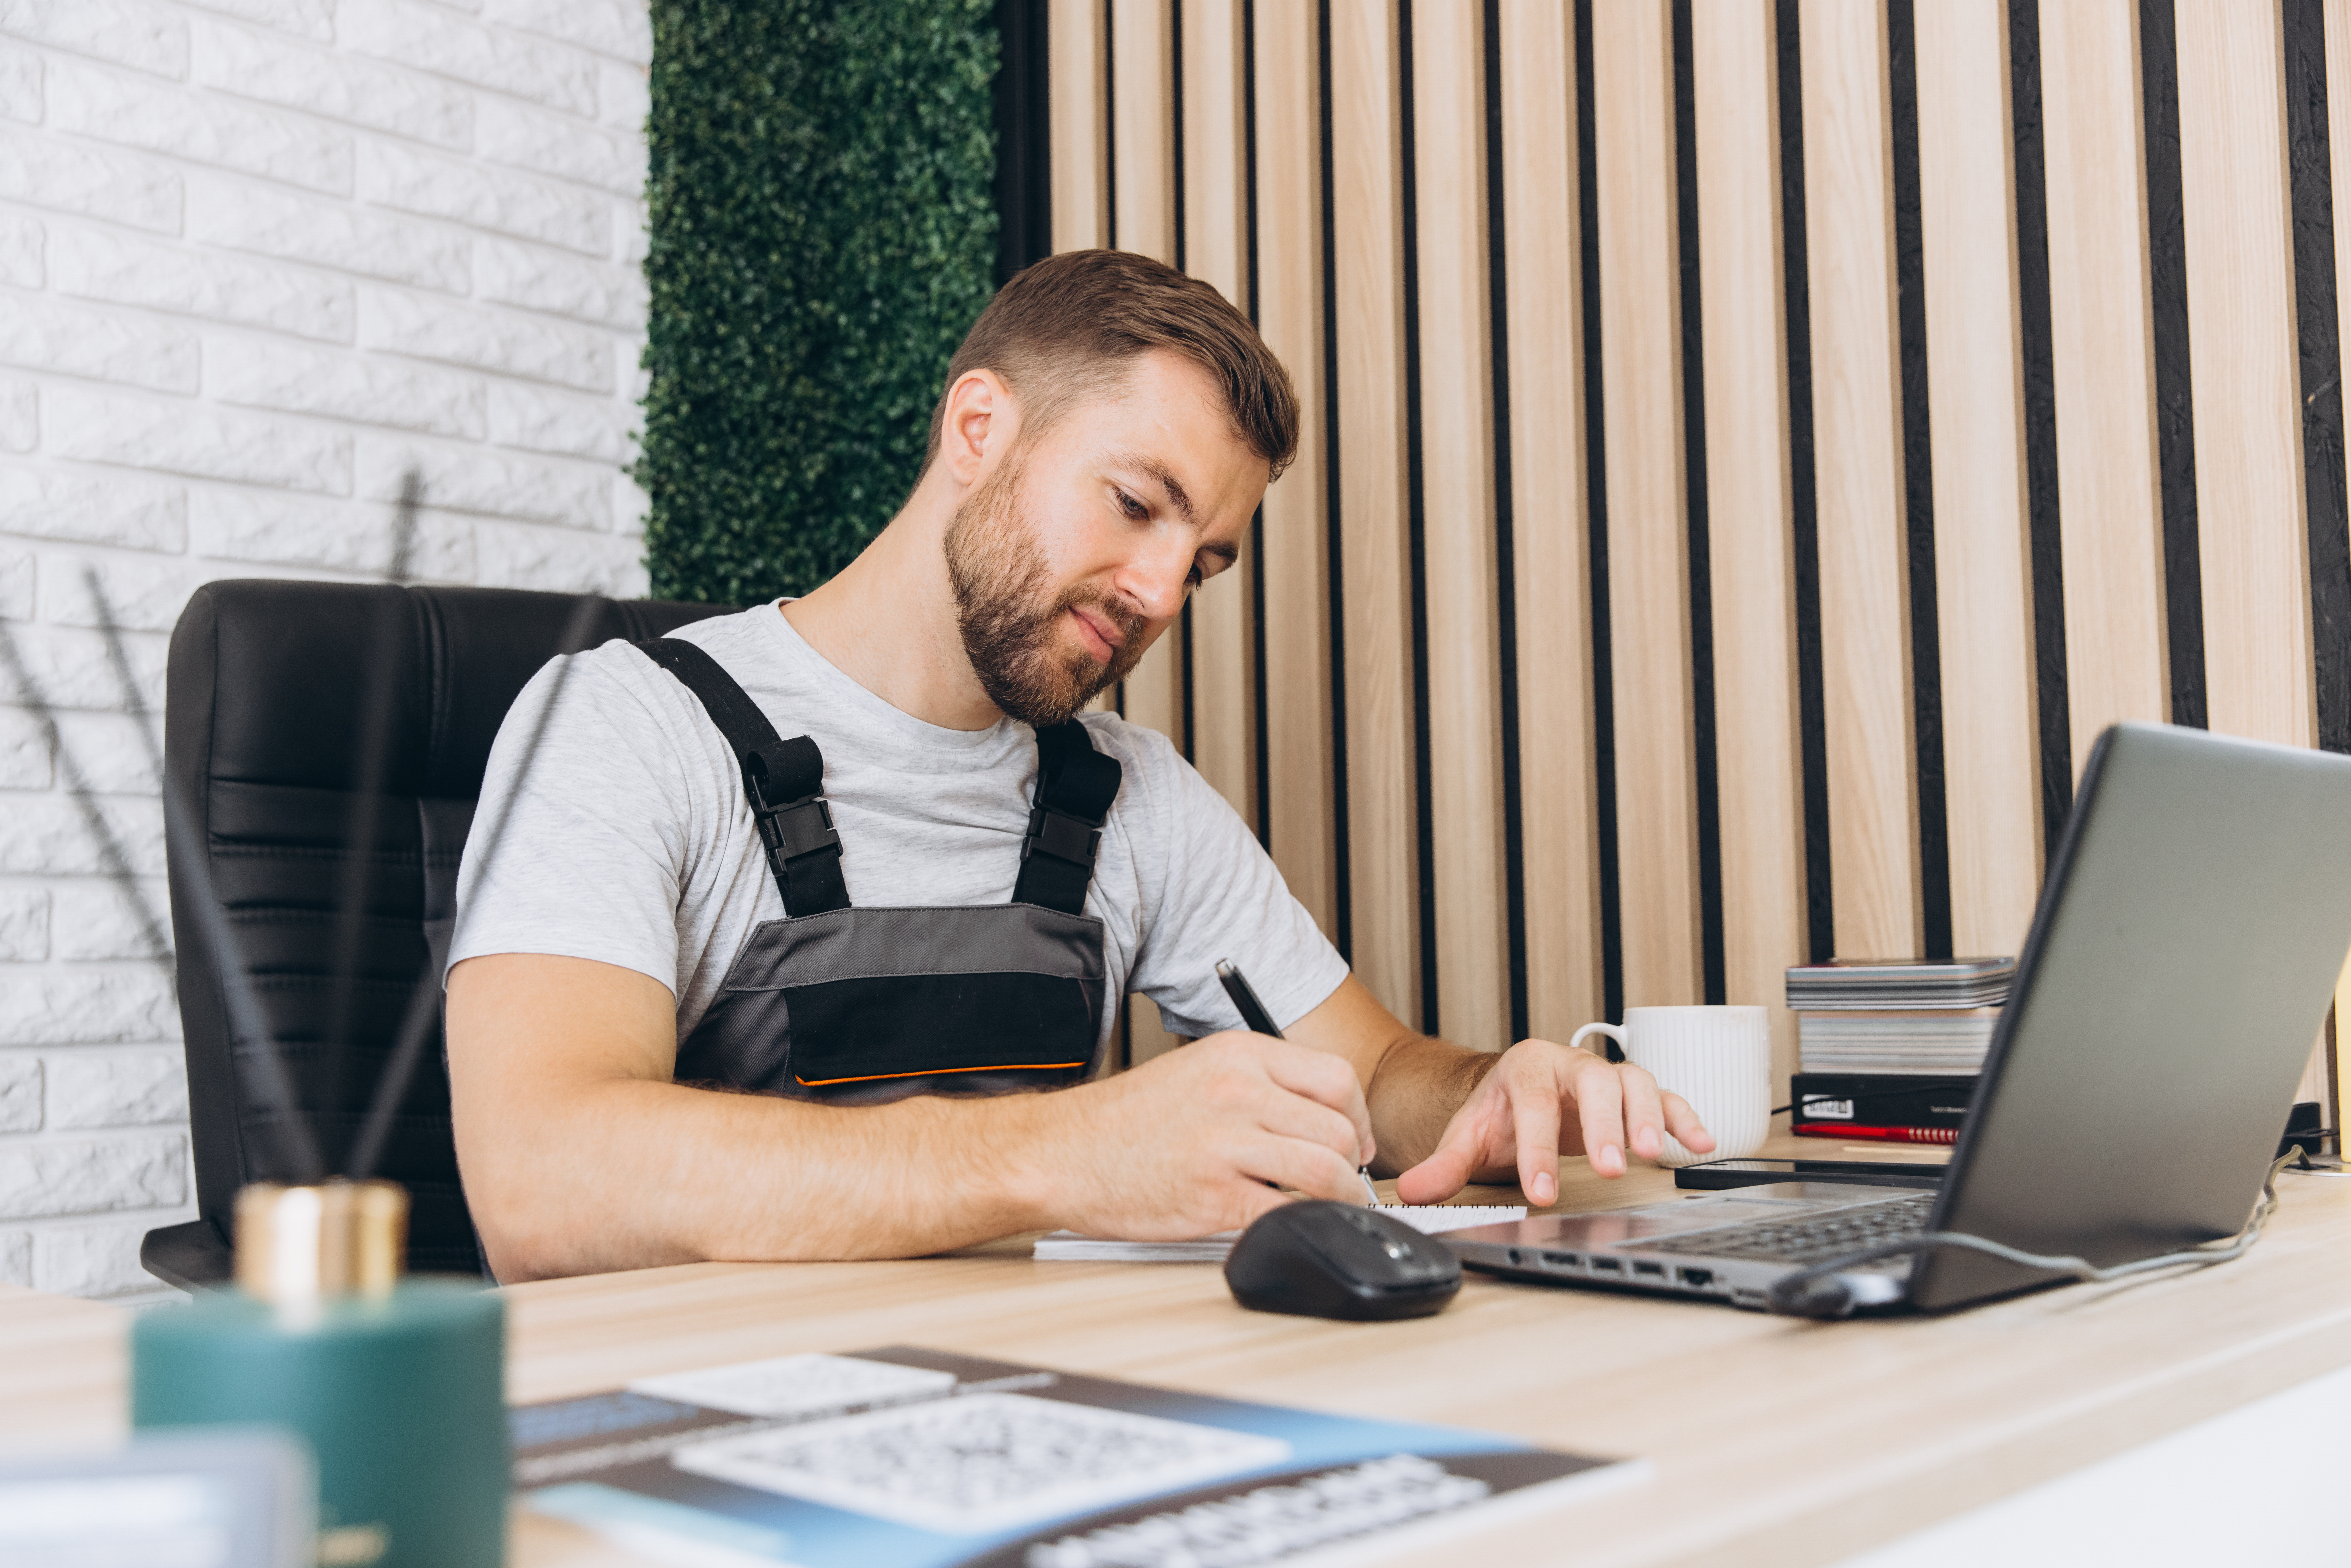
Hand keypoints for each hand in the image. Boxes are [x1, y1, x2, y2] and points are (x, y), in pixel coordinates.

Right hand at [1024, 1031, 1375, 1239]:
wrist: (1064, 1154)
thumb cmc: (1128, 1122)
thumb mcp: (1198, 1072)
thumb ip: (1259, 1086)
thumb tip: (1321, 1119)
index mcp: (1238, 1055)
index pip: (1336, 1079)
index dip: (1358, 1117)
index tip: (1354, 1142)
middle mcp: (1237, 1091)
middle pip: (1338, 1129)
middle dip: (1352, 1164)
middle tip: (1345, 1182)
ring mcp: (1225, 1144)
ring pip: (1325, 1171)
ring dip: (1341, 1198)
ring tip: (1332, 1208)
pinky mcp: (1212, 1197)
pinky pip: (1286, 1213)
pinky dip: (1304, 1224)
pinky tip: (1295, 1224)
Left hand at [1392, 1038, 1713, 1205]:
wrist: (1518, 1089)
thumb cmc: (1500, 1112)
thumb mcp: (1469, 1134)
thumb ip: (1444, 1165)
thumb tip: (1413, 1192)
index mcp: (1525, 1068)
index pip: (1533, 1103)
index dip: (1538, 1148)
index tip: (1541, 1191)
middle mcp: (1570, 1065)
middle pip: (1593, 1082)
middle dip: (1603, 1124)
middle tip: (1609, 1166)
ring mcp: (1606, 1077)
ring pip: (1634, 1082)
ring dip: (1648, 1117)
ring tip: (1654, 1154)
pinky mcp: (1634, 1094)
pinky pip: (1667, 1098)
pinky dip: (1686, 1118)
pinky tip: (1701, 1146)